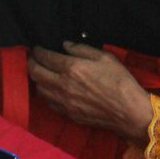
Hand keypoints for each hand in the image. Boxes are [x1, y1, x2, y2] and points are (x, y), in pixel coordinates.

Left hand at [28, 43, 153, 141]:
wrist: (128, 111)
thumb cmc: (120, 81)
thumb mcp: (105, 57)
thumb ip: (82, 49)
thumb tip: (65, 45)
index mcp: (72, 68)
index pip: (45, 57)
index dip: (38, 51)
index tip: (37, 48)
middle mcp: (63, 85)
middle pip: (35, 73)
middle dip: (31, 63)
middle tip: (32, 58)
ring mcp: (64, 101)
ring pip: (39, 89)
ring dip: (37, 79)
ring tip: (40, 73)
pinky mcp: (68, 114)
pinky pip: (49, 103)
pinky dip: (46, 94)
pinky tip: (51, 89)